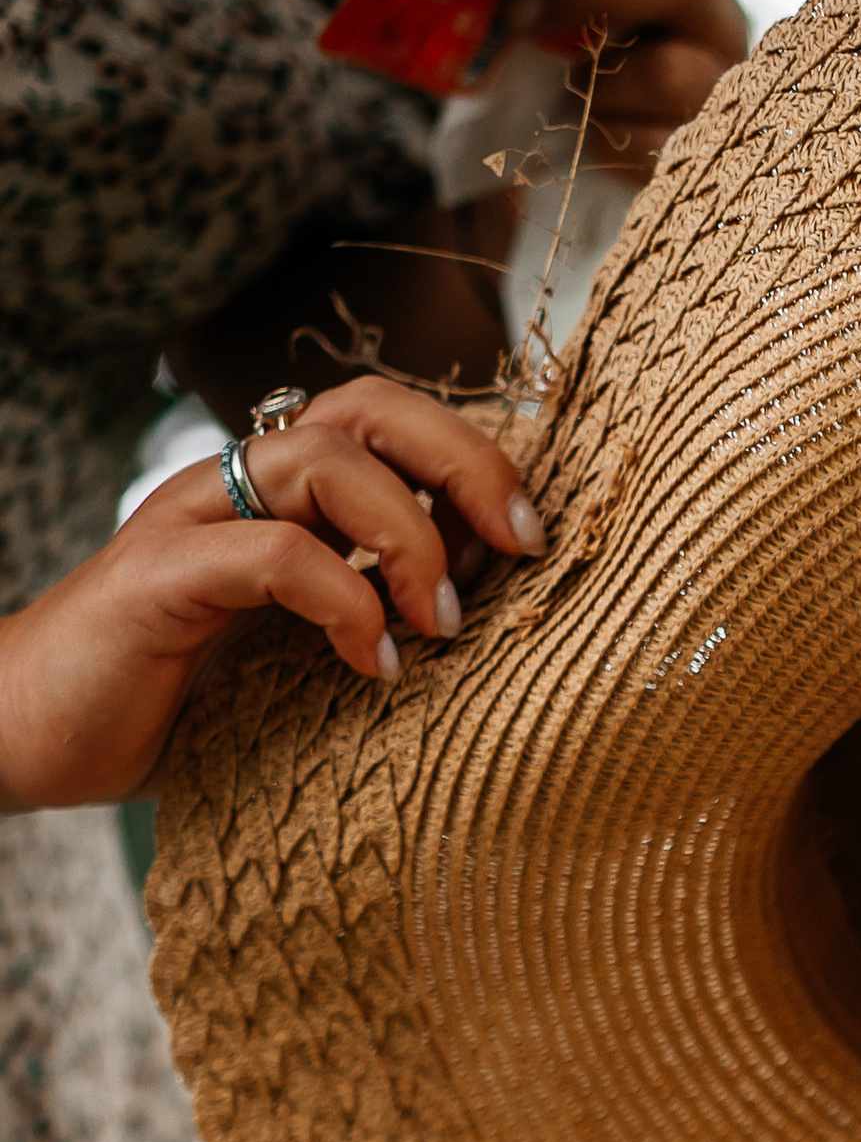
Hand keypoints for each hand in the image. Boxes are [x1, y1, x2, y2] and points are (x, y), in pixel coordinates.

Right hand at [0, 382, 542, 812]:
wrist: (27, 733)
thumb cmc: (172, 701)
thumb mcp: (294, 654)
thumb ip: (364, 614)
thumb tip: (479, 622)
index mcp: (276, 495)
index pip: (386, 421)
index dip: (471, 457)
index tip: (530, 536)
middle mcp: (236, 487)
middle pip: (366, 408)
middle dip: (464, 463)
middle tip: (519, 546)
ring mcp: (192, 523)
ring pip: (322, 461)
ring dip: (407, 536)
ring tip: (437, 624)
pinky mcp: (161, 579)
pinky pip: (274, 554)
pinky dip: (344, 601)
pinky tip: (373, 664)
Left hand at [496, 0, 749, 172]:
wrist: (584, 145)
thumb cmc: (565, 54)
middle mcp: (713, 12)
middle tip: (518, 18)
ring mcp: (718, 83)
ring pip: (668, 72)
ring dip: (593, 81)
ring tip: (562, 89)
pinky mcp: (706, 149)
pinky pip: (655, 146)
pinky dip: (604, 140)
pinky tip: (584, 134)